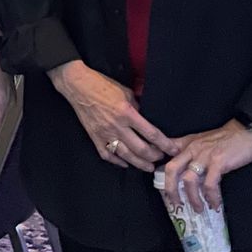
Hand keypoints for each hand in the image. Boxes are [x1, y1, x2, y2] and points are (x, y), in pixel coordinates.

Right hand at [51, 61, 176, 170]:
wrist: (78, 86)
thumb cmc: (102, 85)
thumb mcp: (126, 92)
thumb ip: (138, 106)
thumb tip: (150, 116)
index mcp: (127, 112)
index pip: (151, 133)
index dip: (165, 144)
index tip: (174, 149)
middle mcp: (117, 126)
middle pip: (141, 149)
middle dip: (154, 156)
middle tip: (161, 157)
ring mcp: (105, 134)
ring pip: (126, 156)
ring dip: (140, 164)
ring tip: (148, 167)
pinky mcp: (94, 138)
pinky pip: (108, 155)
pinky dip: (118, 162)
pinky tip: (126, 163)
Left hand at [159, 121, 251, 213]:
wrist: (246, 131)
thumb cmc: (225, 138)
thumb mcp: (201, 140)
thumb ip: (189, 151)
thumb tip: (180, 169)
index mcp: (186, 144)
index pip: (165, 152)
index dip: (158, 164)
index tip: (160, 181)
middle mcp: (192, 149)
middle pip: (171, 169)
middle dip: (170, 189)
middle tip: (176, 203)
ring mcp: (204, 155)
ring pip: (189, 180)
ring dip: (193, 198)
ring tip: (198, 208)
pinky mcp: (218, 162)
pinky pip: (209, 184)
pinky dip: (211, 197)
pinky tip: (214, 203)